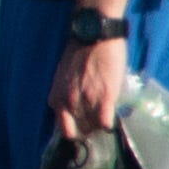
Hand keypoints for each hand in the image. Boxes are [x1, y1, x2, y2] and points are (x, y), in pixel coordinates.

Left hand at [50, 22, 129, 147]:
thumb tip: (75, 109)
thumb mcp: (63, 78)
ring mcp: (86, 101)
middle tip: (97, 123)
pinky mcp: (104, 97)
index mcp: (55, 99)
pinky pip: (105, 123)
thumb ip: (66, 94)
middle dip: (88, 131)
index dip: (75, 130)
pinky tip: (112, 117)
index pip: (63, 129)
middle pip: (78, 132)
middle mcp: (67, 103)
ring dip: (99, 127)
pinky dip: (109, 124)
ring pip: (92, 129)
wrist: (94, 35)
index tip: (84, 128)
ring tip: (105, 118)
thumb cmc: (79, 53)